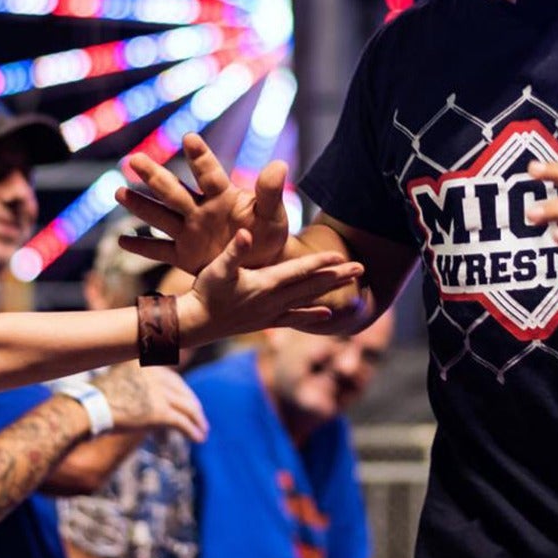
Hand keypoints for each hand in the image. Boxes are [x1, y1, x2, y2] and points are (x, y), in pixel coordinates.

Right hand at [90, 363, 207, 441]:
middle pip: (182, 391)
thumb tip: (147, 401)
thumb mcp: (117, 380)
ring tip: (203, 430)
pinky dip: (192, 430)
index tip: (189, 401)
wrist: (87, 409)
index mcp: (145, 363)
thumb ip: (135, 384)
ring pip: (187, 407)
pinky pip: (182, 422)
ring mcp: (158, 392)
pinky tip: (198, 437)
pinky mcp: (159, 411)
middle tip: (200, 417)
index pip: (172, 378)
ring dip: (197, 420)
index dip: (183, 392)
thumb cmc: (94, 399)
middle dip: (193, 406)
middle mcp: (155, 373)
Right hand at [115, 134, 290, 273]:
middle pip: (174, 190)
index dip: (199, 156)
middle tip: (134, 159)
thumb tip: (278, 165)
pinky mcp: (184, 255)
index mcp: (222, 196)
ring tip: (119, 192)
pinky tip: (121, 241)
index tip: (189, 138)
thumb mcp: (272, 215)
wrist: (263, 263)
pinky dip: (141, 247)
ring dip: (141, 205)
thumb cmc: (268, 233)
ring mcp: (189, 231)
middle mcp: (200, 209)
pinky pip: (160, 251)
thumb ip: (269, 193)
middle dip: (155, 176)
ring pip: (161, 217)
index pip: (208, 173)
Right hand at [186, 229, 363, 344]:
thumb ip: (234, 251)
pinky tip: (328, 315)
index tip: (342, 255)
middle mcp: (274, 300)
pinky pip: (295, 318)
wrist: (196, 323)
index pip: (299, 271)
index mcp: (266, 284)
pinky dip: (312, 315)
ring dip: (331, 292)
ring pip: (308, 300)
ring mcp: (272, 312)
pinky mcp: (266, 321)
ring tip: (353, 286)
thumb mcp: (217, 267)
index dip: (321, 262)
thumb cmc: (205, 292)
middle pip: (312, 286)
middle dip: (337, 276)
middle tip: (362, 268)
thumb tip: (245, 233)